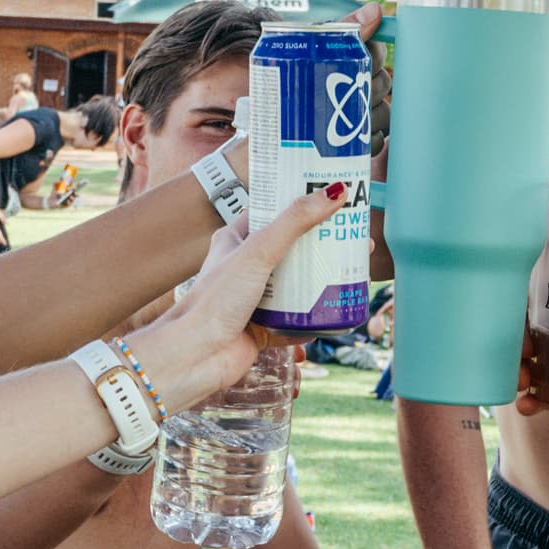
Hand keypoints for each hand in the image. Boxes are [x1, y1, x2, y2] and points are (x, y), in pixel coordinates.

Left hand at [122, 185, 343, 410]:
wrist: (196, 356)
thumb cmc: (215, 301)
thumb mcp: (258, 251)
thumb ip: (295, 222)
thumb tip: (334, 192)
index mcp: (235, 239)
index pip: (271, 211)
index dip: (298, 201)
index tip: (329, 195)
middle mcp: (244, 267)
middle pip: (291, 248)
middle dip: (320, 244)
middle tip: (352, 237)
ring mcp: (254, 298)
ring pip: (296, 285)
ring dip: (320, 281)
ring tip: (350, 271)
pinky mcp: (262, 328)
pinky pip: (295, 321)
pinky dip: (313, 319)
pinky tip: (334, 313)